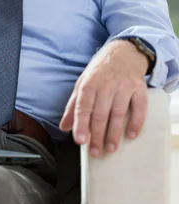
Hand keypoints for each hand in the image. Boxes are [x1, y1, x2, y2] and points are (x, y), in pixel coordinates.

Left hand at [59, 40, 148, 156]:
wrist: (125, 52)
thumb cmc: (100, 70)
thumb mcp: (82, 83)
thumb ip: (73, 106)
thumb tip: (64, 127)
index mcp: (89, 83)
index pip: (83, 106)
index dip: (81, 124)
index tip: (80, 141)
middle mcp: (106, 84)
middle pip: (100, 114)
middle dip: (97, 135)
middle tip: (95, 152)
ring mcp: (124, 86)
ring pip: (119, 113)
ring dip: (114, 133)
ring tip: (110, 148)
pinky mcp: (139, 88)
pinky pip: (139, 107)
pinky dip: (136, 122)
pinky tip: (131, 135)